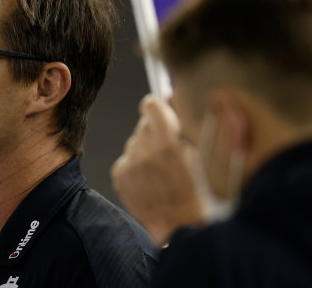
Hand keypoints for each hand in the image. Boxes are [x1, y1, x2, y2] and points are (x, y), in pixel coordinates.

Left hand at [111, 94, 205, 245]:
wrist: (180, 227)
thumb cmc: (199, 192)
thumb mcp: (206, 156)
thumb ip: (191, 125)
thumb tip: (176, 98)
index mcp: (167, 144)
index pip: (151, 105)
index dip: (158, 106)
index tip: (162, 111)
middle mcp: (144, 152)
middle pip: (143, 124)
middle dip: (156, 132)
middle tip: (169, 150)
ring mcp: (129, 164)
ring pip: (135, 142)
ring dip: (146, 149)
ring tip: (161, 169)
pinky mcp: (119, 175)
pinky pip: (126, 158)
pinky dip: (136, 164)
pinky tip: (150, 178)